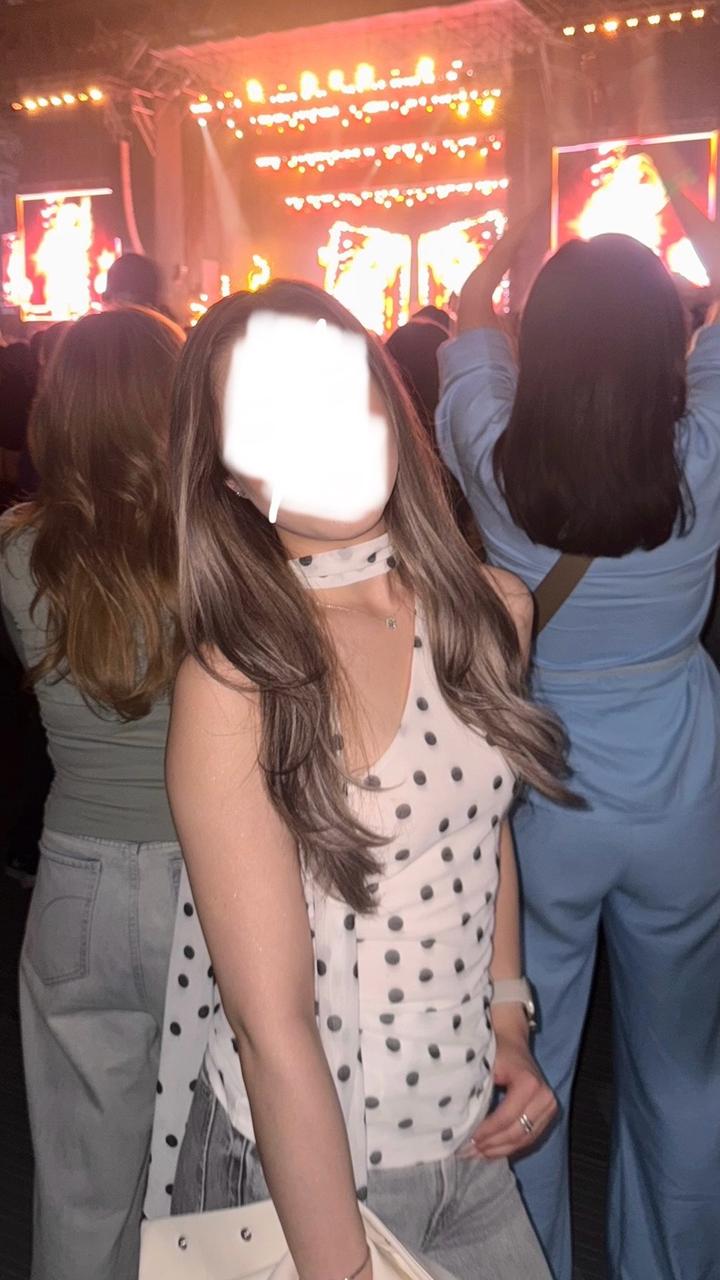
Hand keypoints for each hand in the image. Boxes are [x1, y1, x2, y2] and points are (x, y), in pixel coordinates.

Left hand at [458, 1012, 556, 1159]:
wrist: (512, 1040)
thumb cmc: (496, 1050)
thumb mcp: (485, 1064)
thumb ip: (477, 1090)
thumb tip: (458, 1120)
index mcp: (529, 1084)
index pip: (506, 1117)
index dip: (486, 1132)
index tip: (465, 1140)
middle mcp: (545, 1098)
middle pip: (517, 1133)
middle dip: (491, 1145)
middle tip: (467, 1152)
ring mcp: (549, 1108)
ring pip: (524, 1140)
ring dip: (499, 1150)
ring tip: (475, 1154)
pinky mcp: (548, 1115)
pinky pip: (529, 1138)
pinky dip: (509, 1146)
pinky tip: (490, 1150)